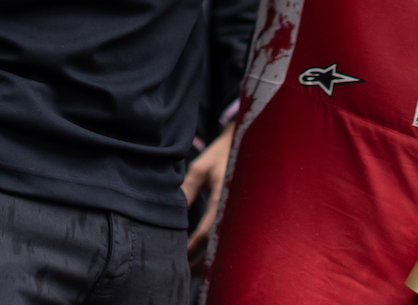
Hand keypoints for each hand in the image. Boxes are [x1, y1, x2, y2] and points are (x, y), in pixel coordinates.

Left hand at [182, 122, 233, 262]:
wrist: (244, 146)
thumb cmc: (218, 157)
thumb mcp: (200, 169)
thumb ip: (187, 190)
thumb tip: (173, 211)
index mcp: (222, 199)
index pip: (205, 233)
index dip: (191, 248)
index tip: (179, 258)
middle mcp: (233, 210)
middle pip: (216, 245)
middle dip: (201, 261)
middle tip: (184, 272)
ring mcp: (239, 214)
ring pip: (224, 244)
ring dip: (210, 258)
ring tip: (194, 270)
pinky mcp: (240, 215)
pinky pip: (228, 236)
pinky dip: (217, 248)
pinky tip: (208, 255)